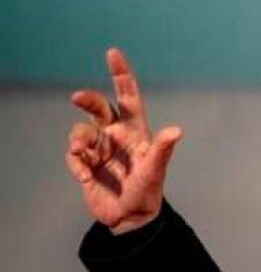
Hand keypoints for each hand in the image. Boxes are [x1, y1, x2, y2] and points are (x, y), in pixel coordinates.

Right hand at [65, 48, 181, 233]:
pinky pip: (73, 156)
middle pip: (98, 107)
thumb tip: (176, 130)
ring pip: (81, 131)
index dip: (121, 74)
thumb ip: (162, 150)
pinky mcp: (85, 164)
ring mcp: (99, 148)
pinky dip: (76, 164)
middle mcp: (116, 134)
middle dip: (87, 99)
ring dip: (78, 138)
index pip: (127, 96)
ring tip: (80, 152)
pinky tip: (85, 177)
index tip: (112, 53)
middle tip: (77, 97)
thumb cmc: (147, 192)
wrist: (130, 219)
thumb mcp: (155, 171)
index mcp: (135, 130)